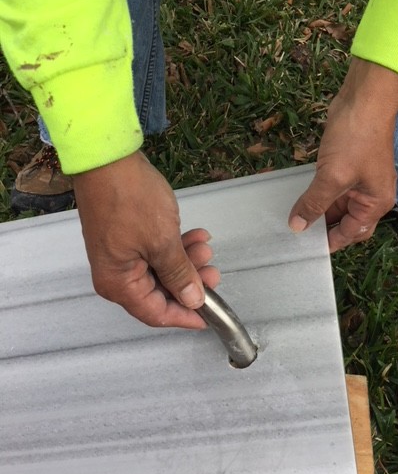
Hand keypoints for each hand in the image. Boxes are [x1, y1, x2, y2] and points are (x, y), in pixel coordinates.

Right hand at [73, 151, 219, 327]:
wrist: (108, 158)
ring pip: (161, 271)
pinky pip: (155, 253)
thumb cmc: (132, 199)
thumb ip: (179, 275)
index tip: (211, 312)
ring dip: (186, 261)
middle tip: (213, 270)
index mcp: (118, 284)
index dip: (186, 316)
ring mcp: (120, 256)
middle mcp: (115, 276)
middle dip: (190, 282)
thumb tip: (193, 300)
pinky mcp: (126, 238)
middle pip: (160, 293)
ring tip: (205, 245)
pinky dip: (175, 247)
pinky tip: (194, 234)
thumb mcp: (163, 242)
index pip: (156, 314)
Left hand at [289, 58, 397, 251]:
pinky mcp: (347, 167)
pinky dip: (318, 196)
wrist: (364, 99)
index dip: (329, 243)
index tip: (305, 250)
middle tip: (297, 237)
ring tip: (293, 221)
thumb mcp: (332, 177)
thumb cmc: (356, 140)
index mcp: (376, 204)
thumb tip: (297, 227)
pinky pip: (332, 189)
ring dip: (318, 212)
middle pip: (345, 223)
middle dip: (324, 229)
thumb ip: (314, 203)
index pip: (351, 234)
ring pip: (337, 206)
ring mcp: (359, 181)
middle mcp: (370, 196)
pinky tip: (300, 200)